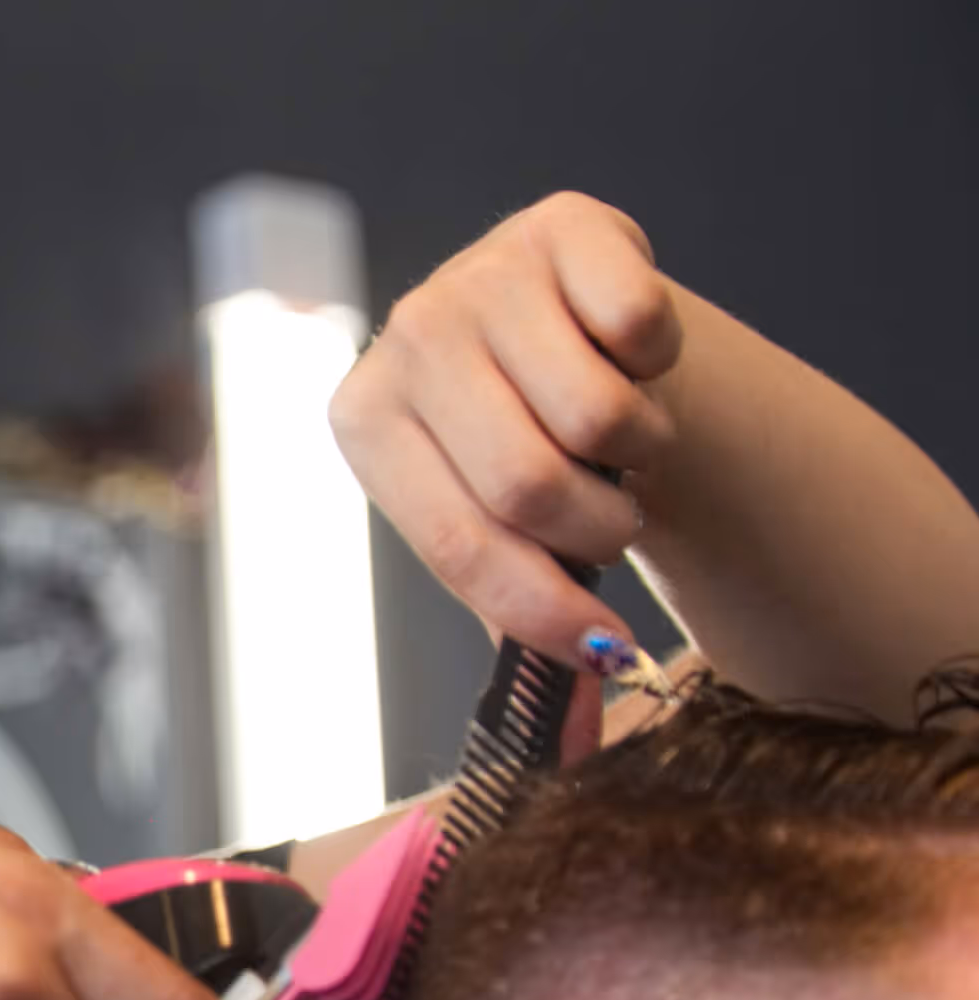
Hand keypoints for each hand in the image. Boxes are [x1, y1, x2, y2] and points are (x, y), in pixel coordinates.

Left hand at [330, 191, 684, 666]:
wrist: (572, 332)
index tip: (605, 649)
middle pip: (529, 485)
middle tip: (609, 516)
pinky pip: (642, 324)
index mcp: (363, 421)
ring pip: (597, 414)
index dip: (539, 610)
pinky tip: (624, 352)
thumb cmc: (524, 449)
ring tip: (614, 436)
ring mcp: (480, 271)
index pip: (455, 541)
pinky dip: (659, 361)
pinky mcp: (563, 222)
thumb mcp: (499, 530)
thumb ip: (527, 627)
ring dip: (638, 448)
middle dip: (598, 527)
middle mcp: (406, 336)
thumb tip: (569, 752)